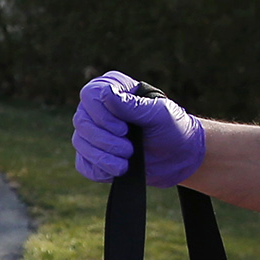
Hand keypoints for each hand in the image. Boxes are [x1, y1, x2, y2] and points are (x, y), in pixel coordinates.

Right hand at [73, 71, 206, 186]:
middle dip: (105, 140)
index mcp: (113, 88)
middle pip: (81, 121)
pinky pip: (84, 165)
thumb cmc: (172, 128)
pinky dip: (100, 170)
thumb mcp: (158, 113)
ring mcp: (93, 132)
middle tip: (129, 149)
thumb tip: (105, 93)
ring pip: (80, 143)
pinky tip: (119, 170)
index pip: (89, 96)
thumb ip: (132, 105)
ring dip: (103, 157)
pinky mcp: (93, 155)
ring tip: (127, 162)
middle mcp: (97, 108)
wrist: (179, 156)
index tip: (124, 130)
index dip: (102, 116)